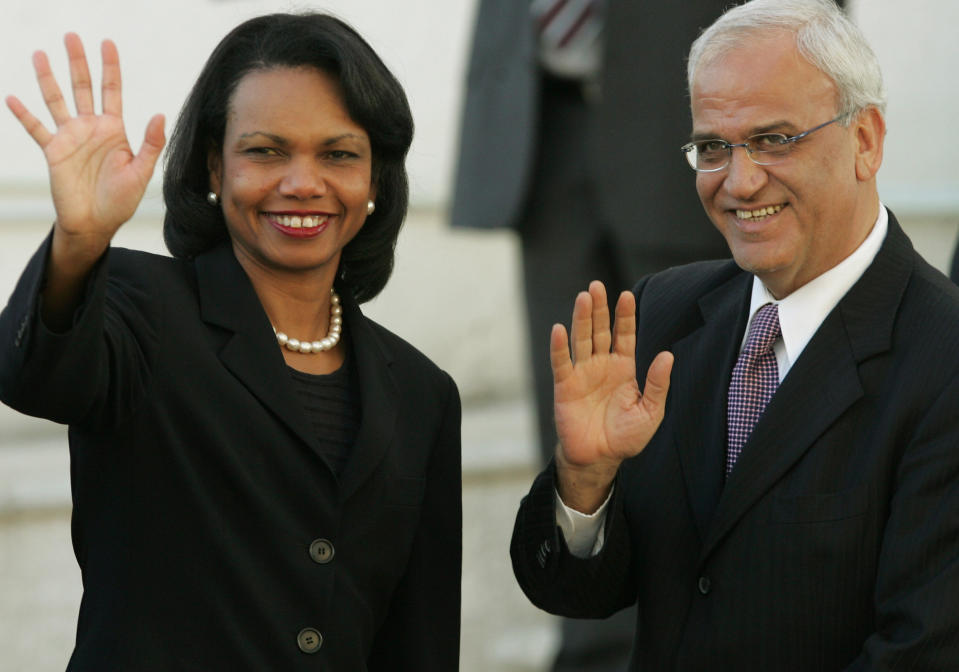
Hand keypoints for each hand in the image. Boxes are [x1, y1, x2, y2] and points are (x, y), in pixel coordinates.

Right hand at [5, 33, 164, 262]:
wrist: (96, 223)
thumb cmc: (121, 200)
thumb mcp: (141, 172)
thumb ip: (151, 144)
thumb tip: (159, 115)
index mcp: (114, 130)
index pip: (112, 91)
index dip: (110, 67)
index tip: (107, 43)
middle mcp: (91, 128)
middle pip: (83, 87)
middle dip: (78, 62)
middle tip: (72, 36)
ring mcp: (70, 138)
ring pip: (57, 100)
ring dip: (48, 78)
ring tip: (41, 54)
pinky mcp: (53, 152)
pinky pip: (36, 129)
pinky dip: (24, 114)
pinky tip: (13, 97)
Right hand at [551, 281, 672, 511]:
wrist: (599, 458)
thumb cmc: (626, 437)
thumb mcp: (650, 411)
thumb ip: (657, 384)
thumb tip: (667, 355)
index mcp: (623, 367)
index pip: (624, 335)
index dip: (625, 316)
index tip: (626, 296)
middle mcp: (602, 365)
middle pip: (600, 330)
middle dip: (599, 308)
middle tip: (596, 286)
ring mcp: (582, 373)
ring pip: (581, 339)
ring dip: (581, 319)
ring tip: (583, 298)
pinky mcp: (565, 386)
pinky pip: (561, 362)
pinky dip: (559, 347)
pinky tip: (559, 329)